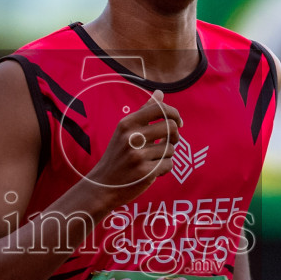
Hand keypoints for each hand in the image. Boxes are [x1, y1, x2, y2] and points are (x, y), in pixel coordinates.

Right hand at [82, 90, 181, 207]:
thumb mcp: (125, 131)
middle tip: (170, 142)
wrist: (103, 186)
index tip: (178, 122)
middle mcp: (131, 137)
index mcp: (127, 124)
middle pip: (171, 127)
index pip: (159, 109)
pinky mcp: (145, 172)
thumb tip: (160, 93)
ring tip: (154, 160)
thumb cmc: (117, 156)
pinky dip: (165, 169)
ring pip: (171, 148)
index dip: (174, 113)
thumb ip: (144, 112)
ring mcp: (138, 155)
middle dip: (175, 136)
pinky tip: (153, 171)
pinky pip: (169, 165)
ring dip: (167, 155)